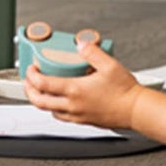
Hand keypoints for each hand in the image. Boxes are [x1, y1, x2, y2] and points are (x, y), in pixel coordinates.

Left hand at [23, 37, 142, 128]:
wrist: (136, 110)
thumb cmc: (125, 92)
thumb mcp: (109, 64)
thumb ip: (92, 52)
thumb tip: (80, 44)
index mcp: (75, 90)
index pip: (43, 84)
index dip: (31, 75)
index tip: (32, 69)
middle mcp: (73, 105)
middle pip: (39, 102)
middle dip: (29, 91)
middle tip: (29, 82)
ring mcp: (78, 115)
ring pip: (50, 111)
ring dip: (42, 101)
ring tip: (42, 92)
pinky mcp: (85, 121)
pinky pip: (63, 118)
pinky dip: (55, 110)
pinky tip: (61, 103)